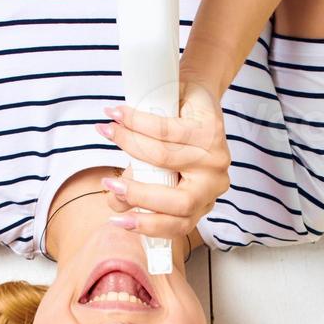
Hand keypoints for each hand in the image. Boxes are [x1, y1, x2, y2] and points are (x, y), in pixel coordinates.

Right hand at [95, 80, 230, 239]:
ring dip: (129, 145)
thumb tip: (115, 204)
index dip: (146, 225)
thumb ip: (138, 186)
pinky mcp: (211, 130)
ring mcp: (216, 158)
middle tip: (109, 185)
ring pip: (167, 159)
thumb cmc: (173, 140)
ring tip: (107, 132)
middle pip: (180, 202)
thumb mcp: (155, 169)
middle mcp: (214, 184)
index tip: (116, 220)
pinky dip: (137, 122)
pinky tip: (119, 115)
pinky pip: (167, 130)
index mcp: (201, 202)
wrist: (198, 97)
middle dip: (139, 195)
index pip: (178, 225)